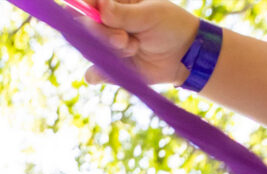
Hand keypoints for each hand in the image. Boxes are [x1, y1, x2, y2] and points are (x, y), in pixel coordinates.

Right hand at [77, 0, 202, 87]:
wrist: (185, 56)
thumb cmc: (170, 26)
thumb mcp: (151, 14)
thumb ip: (124, 13)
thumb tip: (101, 5)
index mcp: (114, 4)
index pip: (87, 3)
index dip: (81, 7)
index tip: (89, 14)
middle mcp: (105, 24)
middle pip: (83, 27)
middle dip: (101, 34)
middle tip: (123, 37)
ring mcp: (106, 47)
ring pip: (90, 50)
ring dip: (110, 51)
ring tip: (133, 47)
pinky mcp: (109, 68)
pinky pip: (93, 73)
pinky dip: (100, 74)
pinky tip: (115, 69)